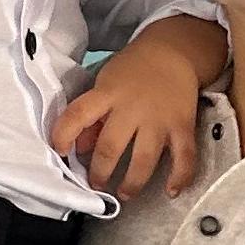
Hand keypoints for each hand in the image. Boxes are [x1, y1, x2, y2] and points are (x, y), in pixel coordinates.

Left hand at [55, 9, 223, 198]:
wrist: (173, 51)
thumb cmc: (134, 69)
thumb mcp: (106, 83)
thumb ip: (93, 115)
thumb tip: (81, 148)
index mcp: (108, 94)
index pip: (78, 115)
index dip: (64, 135)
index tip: (60, 151)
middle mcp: (133, 108)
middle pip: (110, 147)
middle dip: (100, 172)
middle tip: (96, 184)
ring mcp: (159, 119)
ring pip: (144, 159)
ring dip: (132, 183)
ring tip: (123, 194)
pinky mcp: (183, 126)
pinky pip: (184, 156)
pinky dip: (179, 177)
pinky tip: (171, 192)